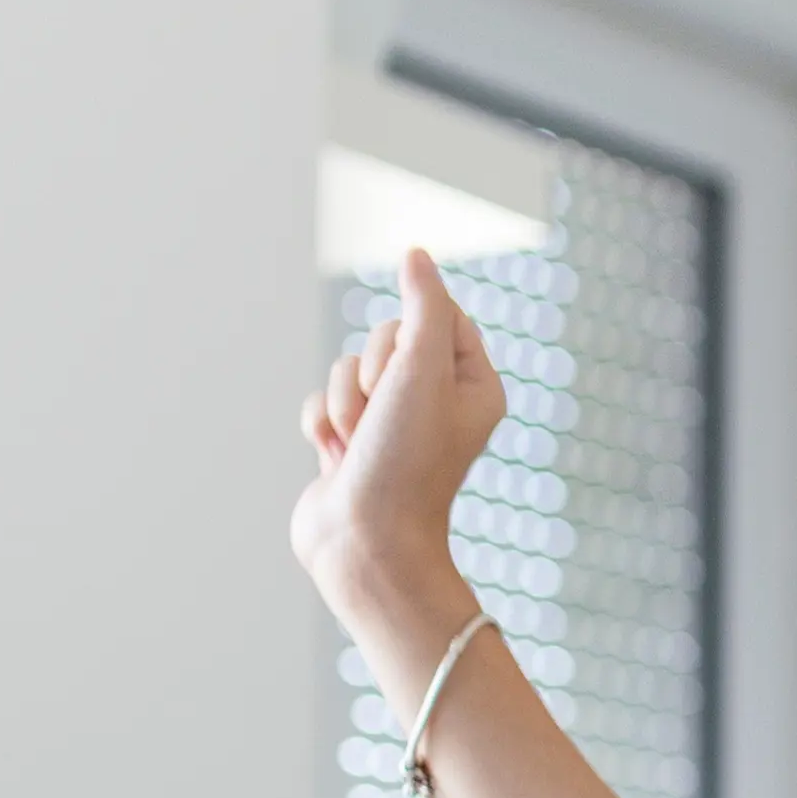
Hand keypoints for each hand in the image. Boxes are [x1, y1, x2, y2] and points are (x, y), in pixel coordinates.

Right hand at [290, 248, 505, 630]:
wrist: (365, 541)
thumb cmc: (404, 459)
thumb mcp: (423, 367)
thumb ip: (423, 304)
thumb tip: (416, 256)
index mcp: (474, 387)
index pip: (439, 315)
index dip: (410, 332)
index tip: (411, 372)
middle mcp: (437, 405)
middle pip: (386, 337)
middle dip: (371, 372)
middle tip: (383, 417)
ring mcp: (391, 426)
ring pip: (348, 369)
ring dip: (344, 402)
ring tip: (359, 446)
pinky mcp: (351, 444)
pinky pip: (322, 402)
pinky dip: (322, 426)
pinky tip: (336, 460)